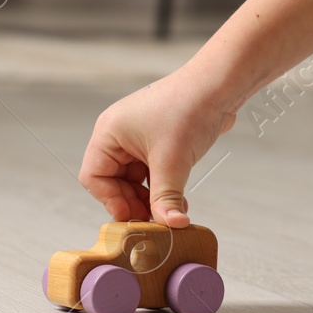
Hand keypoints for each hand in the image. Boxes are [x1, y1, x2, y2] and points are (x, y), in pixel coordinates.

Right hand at [77, 70, 236, 227]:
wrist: (219, 86)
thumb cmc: (188, 109)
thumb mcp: (172, 161)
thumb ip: (166, 198)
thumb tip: (169, 226)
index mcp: (109, 133)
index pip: (94, 176)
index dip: (110, 200)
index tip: (131, 218)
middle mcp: (120, 135)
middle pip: (114, 181)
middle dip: (133, 203)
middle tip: (153, 222)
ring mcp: (139, 138)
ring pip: (135, 180)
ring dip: (151, 199)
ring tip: (169, 215)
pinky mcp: (159, 142)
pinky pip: (153, 173)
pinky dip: (163, 189)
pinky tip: (178, 204)